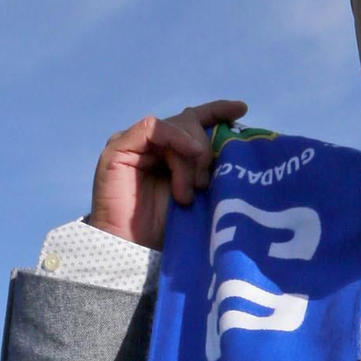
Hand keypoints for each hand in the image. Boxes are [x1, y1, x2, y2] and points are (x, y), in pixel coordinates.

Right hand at [88, 99, 248, 248]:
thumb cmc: (167, 231)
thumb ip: (209, 170)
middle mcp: (153, 144)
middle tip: (205, 184)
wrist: (135, 251)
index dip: (217, 111)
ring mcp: (135, 144)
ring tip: (189, 192)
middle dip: (205, 149)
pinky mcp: (119, 148)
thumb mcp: (199, 196)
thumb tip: (234, 149)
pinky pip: (152, 128)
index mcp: (171, 152)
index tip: (242, 109)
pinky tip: (187, 154)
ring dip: (190, 157)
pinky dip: (174, 139)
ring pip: (174, 127)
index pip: (195, 120)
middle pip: (189, 122)